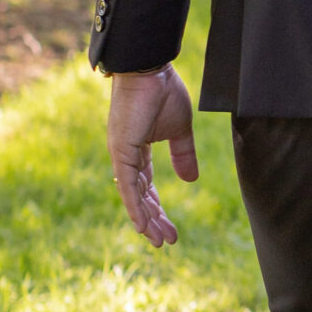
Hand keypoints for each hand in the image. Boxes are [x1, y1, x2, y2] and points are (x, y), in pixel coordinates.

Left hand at [106, 65, 198, 245]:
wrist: (150, 69)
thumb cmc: (163, 92)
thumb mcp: (180, 130)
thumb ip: (184, 155)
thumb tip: (190, 180)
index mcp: (137, 150)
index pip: (147, 186)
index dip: (158, 207)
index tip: (171, 228)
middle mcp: (125, 156)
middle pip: (140, 196)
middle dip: (154, 220)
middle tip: (167, 242)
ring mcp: (121, 155)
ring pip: (133, 196)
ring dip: (146, 220)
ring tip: (159, 241)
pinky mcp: (121, 151)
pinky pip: (128, 186)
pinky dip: (135, 207)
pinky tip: (143, 226)